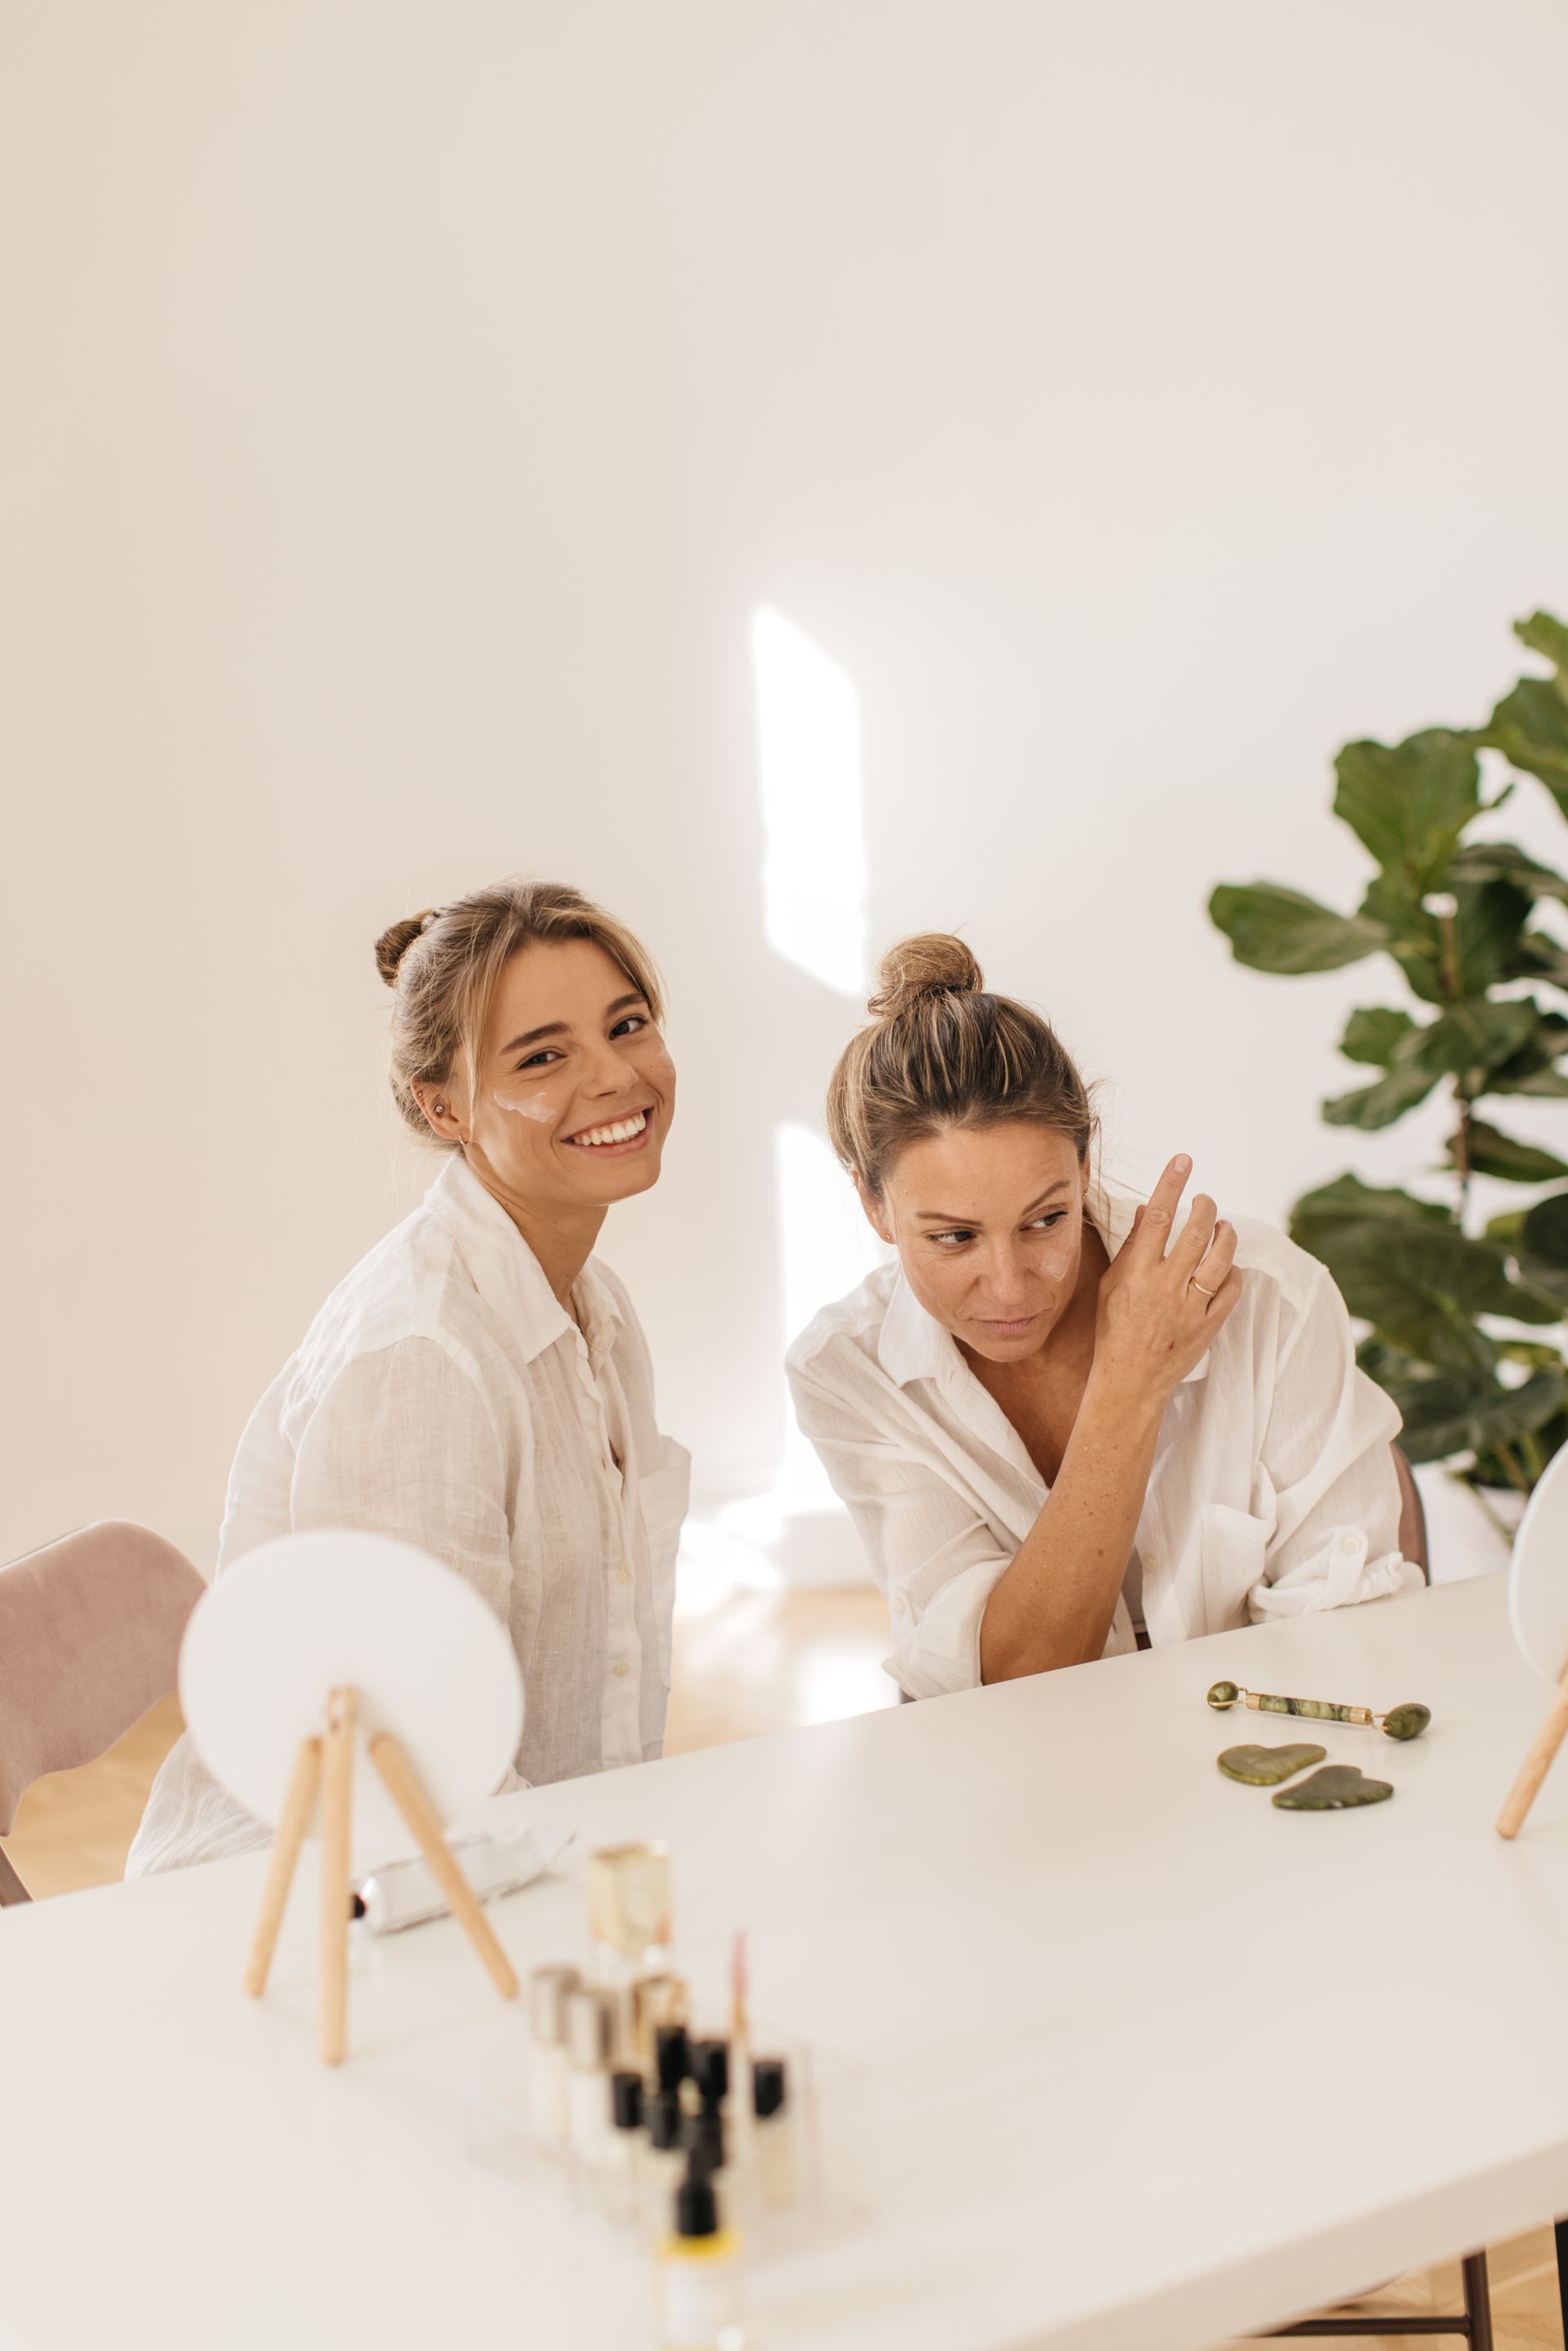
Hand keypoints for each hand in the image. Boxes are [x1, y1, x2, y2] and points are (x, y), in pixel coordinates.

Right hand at [1091, 1155, 1241, 1406]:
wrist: (1130, 1381)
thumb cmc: (1114, 1330)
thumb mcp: (1111, 1286)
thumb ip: (1132, 1248)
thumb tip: (1149, 1210)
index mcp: (1136, 1274)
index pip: (1158, 1218)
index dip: (1171, 1185)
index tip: (1183, 1161)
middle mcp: (1165, 1287)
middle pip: (1195, 1232)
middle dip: (1205, 1207)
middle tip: (1205, 1200)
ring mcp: (1190, 1307)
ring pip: (1220, 1258)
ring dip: (1226, 1235)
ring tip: (1222, 1227)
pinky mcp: (1208, 1325)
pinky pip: (1232, 1289)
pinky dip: (1233, 1272)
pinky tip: (1226, 1267)